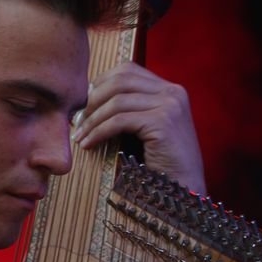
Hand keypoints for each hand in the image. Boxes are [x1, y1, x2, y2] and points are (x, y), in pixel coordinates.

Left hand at [72, 62, 206, 194]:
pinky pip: (119, 121)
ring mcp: (170, 105)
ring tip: (79, 136)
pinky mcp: (163, 122)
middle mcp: (173, 92)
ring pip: (117, 101)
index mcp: (170, 89)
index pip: (128, 71)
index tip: (84, 104)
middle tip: (77, 119)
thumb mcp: (144, 129)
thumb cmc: (160, 163)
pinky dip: (99, 132)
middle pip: (121, 80)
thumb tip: (87, 101)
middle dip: (93, 99)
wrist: (184, 190)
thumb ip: (128, 110)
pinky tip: (88, 144)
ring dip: (92, 119)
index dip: (101, 83)